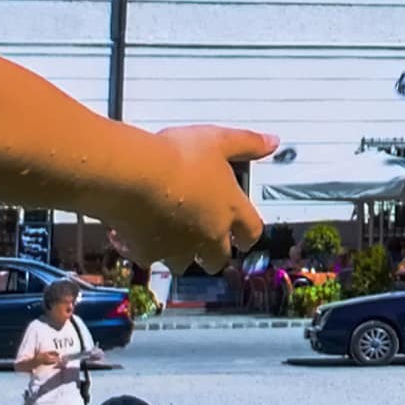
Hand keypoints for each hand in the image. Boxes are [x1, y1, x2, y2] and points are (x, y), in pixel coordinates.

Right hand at [92, 126, 277, 275]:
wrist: (137, 174)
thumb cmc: (180, 156)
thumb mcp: (219, 141)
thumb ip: (247, 143)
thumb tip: (272, 142)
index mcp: (230, 209)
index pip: (252, 232)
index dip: (248, 235)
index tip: (244, 237)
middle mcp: (208, 235)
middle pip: (219, 258)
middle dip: (214, 254)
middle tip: (207, 245)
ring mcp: (178, 248)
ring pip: (183, 264)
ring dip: (179, 255)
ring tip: (170, 239)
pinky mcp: (148, 252)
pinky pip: (148, 257)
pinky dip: (143, 249)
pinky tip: (132, 235)